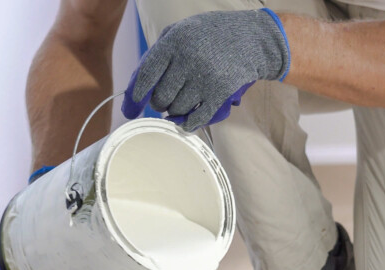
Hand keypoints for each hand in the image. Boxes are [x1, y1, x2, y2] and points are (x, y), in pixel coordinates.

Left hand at [122, 8, 289, 131]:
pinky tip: (186, 121)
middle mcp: (189, 58)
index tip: (131, 109)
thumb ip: (158, 54)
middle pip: (160, 98)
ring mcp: (206, 76)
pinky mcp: (221, 92)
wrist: (253, 38)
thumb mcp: (181, 31)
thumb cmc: (210, 35)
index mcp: (175, 41)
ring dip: (175, 111)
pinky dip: (188, 124)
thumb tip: (135, 89)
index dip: (135, 96)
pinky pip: (196, 119)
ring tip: (182, 100)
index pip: (146, 75)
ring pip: (176, 110)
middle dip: (159, 103)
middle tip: (165, 99)